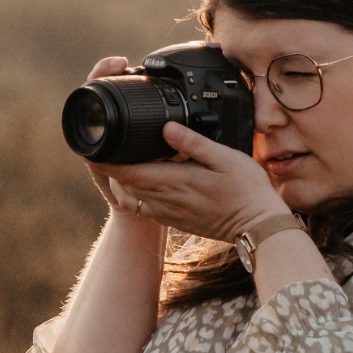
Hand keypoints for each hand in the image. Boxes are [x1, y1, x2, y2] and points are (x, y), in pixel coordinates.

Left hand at [94, 124, 284, 242]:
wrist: (256, 226)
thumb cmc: (246, 190)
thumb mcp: (225, 158)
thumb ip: (193, 142)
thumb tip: (167, 127)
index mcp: (174, 182)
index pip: (127, 172)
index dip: (106, 160)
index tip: (95, 145)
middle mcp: (165, 200)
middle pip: (122, 184)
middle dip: (109, 167)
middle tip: (103, 146)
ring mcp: (168, 213)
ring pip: (130, 197)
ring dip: (121, 180)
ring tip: (121, 160)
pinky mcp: (173, 220)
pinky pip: (143, 207)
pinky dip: (135, 193)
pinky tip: (145, 179)